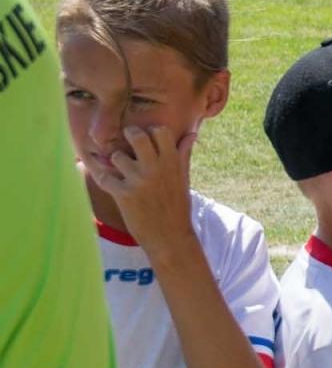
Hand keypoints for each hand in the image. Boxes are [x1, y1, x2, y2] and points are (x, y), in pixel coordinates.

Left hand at [85, 125, 198, 259]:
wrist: (170, 237)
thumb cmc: (177, 206)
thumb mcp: (183, 178)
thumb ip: (183, 154)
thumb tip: (192, 134)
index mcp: (172, 162)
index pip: (160, 131)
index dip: (151, 131)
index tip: (148, 138)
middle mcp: (155, 168)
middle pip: (137, 136)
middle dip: (129, 136)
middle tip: (127, 142)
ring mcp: (139, 181)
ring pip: (117, 156)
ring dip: (116, 162)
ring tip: (121, 170)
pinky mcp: (124, 195)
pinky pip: (105, 177)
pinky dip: (105, 180)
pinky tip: (112, 184)